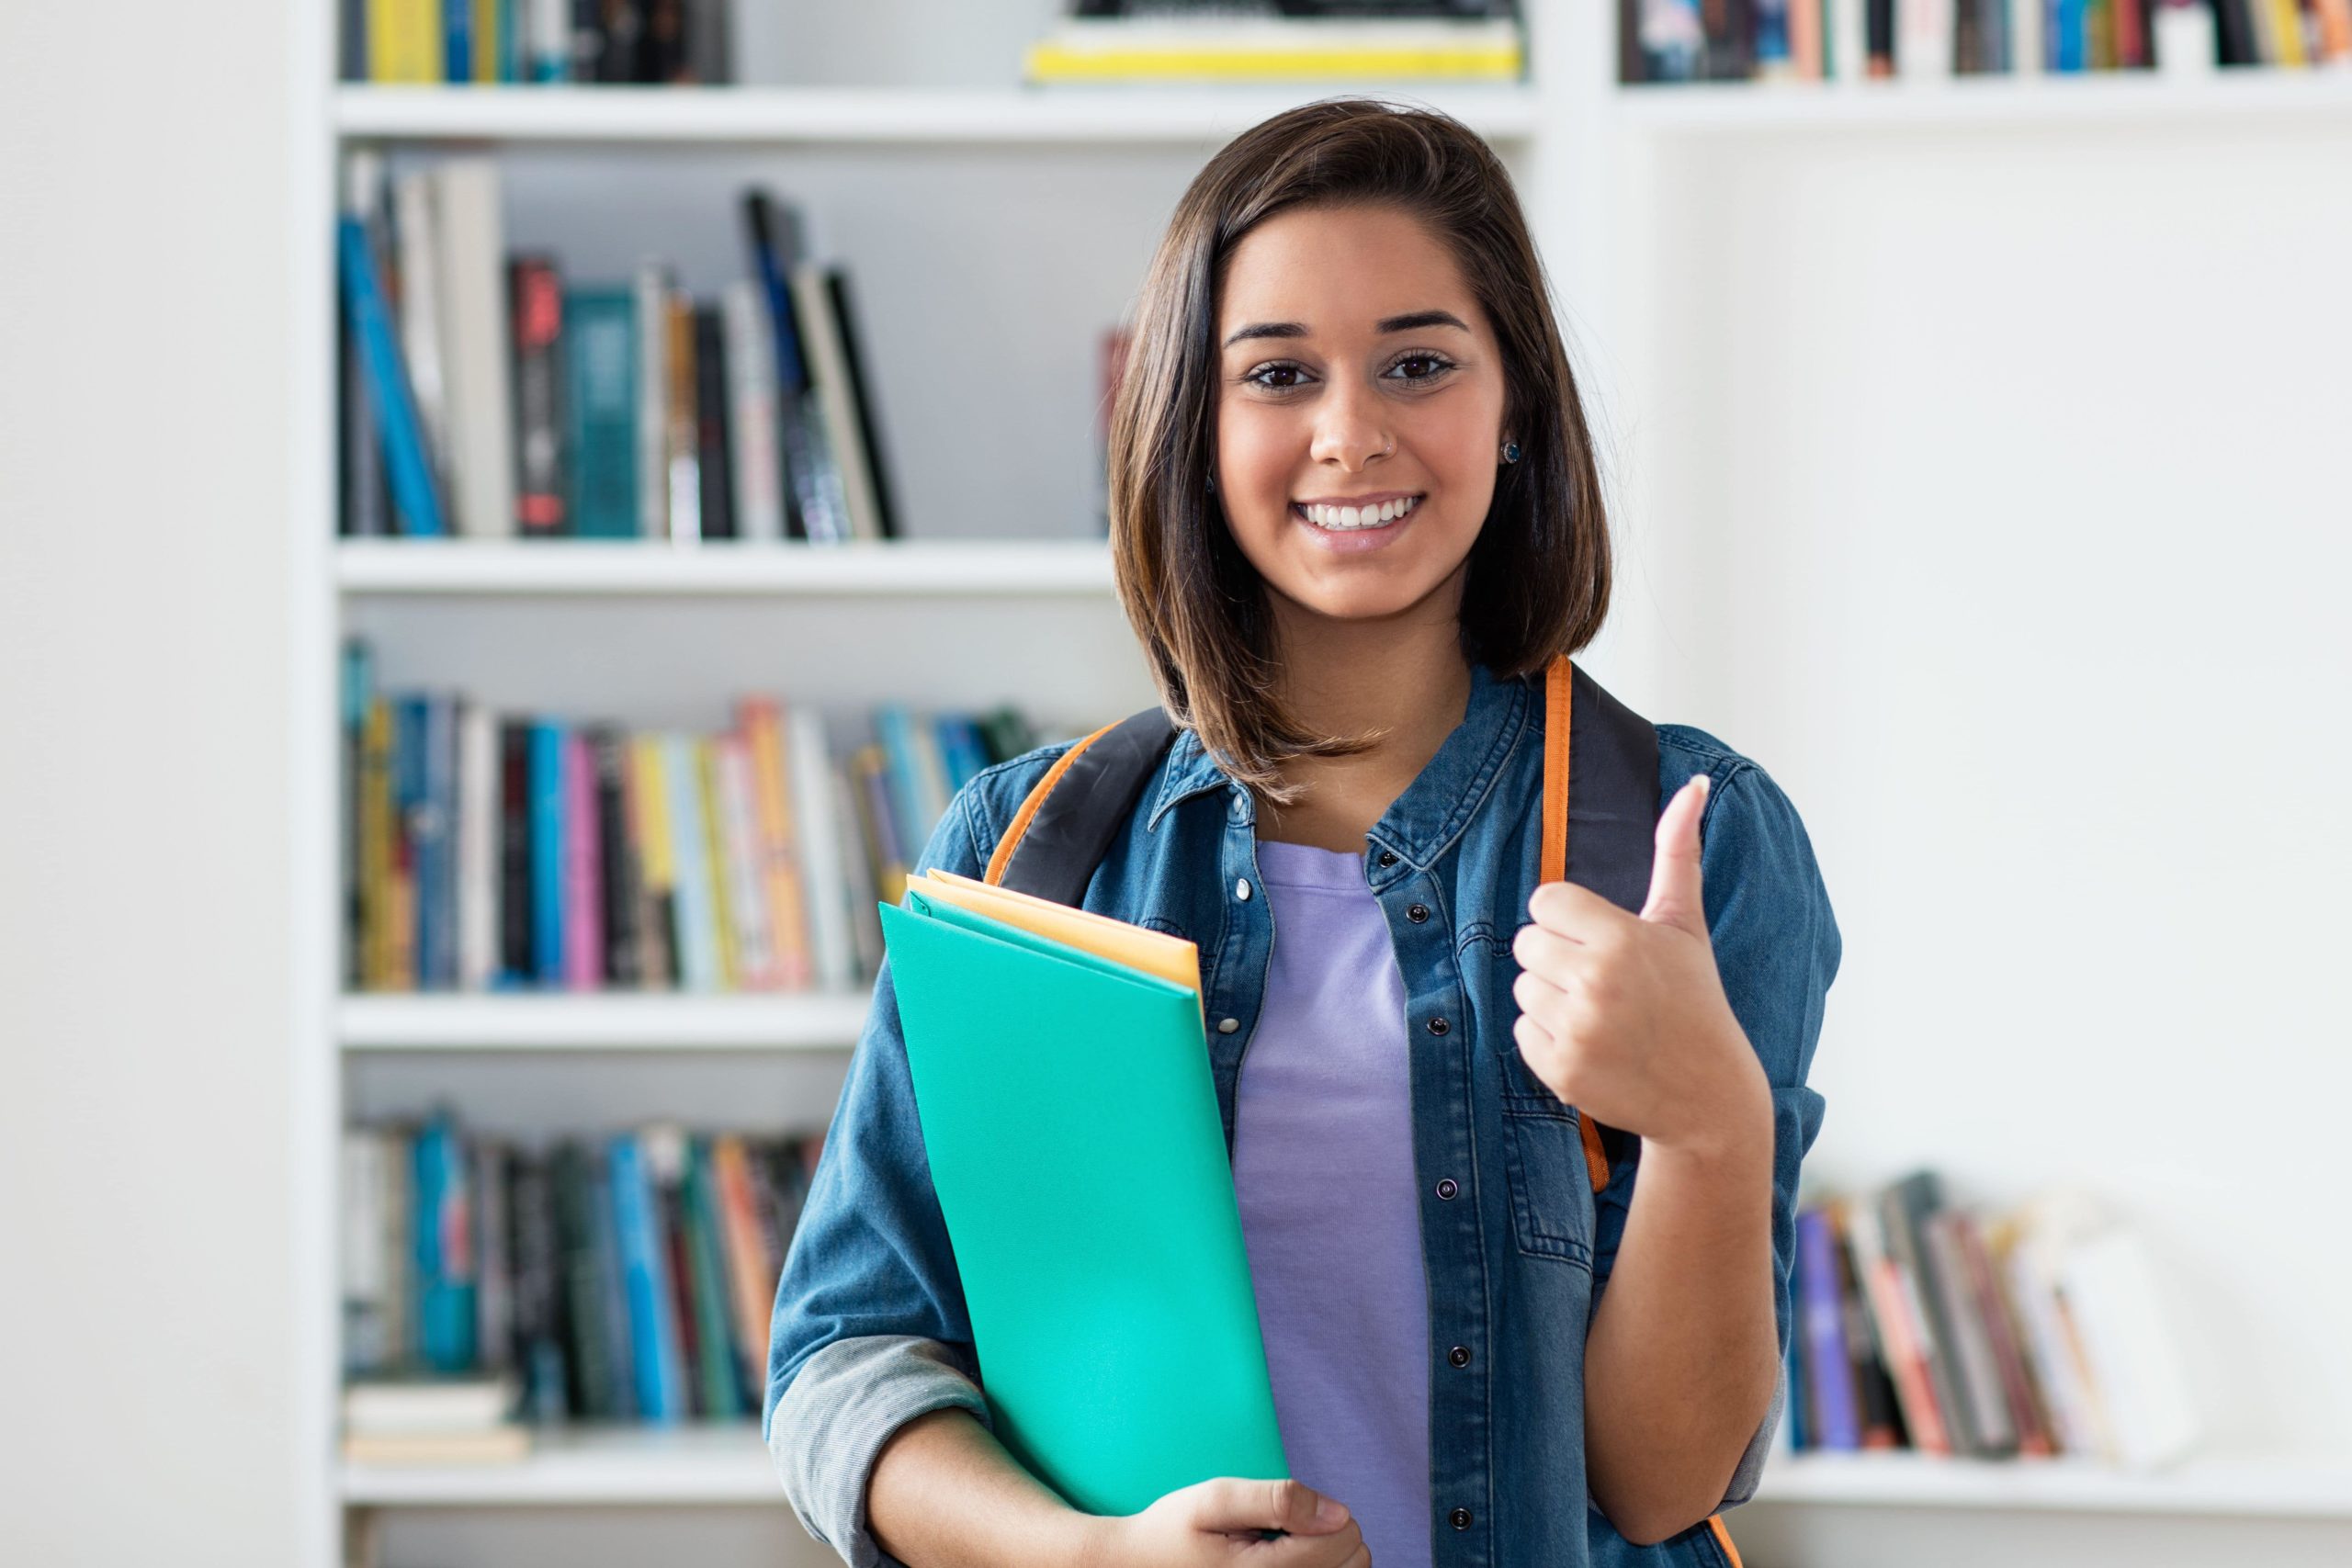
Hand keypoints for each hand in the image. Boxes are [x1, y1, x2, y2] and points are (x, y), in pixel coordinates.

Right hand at [1077, 1477, 1367, 1567]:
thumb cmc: (1173, 1531)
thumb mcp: (1212, 1500)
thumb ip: (1275, 1500)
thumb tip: (1336, 1512)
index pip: (1343, 1541)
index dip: (1326, 1513)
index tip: (1287, 1511)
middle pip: (1354, 1563)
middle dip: (1328, 1535)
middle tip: (1281, 1530)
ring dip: (1327, 1557)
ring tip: (1283, 1549)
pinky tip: (1289, 1564)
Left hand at [1510, 773, 1767, 1156]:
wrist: (1708, 1094)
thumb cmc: (1694, 999)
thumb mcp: (1684, 924)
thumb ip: (1678, 850)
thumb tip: (1695, 783)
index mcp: (1621, 938)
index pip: (1545, 901)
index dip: (1570, 920)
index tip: (1602, 942)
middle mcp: (1596, 982)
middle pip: (1525, 942)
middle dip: (1556, 958)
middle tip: (1601, 981)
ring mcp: (1576, 1029)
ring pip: (1521, 987)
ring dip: (1552, 998)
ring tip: (1601, 1015)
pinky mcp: (1559, 1070)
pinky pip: (1520, 1030)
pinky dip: (1548, 1038)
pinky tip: (1592, 1044)